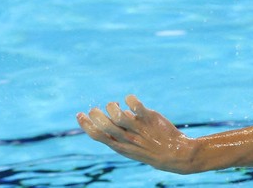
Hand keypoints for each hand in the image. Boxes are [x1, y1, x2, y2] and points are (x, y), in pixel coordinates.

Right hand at [77, 95, 196, 172]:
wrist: (173, 154)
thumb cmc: (149, 149)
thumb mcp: (130, 148)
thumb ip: (120, 134)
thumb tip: (114, 113)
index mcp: (119, 146)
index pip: (97, 136)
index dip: (86, 125)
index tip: (79, 114)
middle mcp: (127, 138)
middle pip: (105, 125)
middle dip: (96, 114)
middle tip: (95, 109)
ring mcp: (138, 129)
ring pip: (119, 116)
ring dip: (112, 107)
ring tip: (114, 105)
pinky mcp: (149, 119)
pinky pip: (136, 107)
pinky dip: (130, 100)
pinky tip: (129, 99)